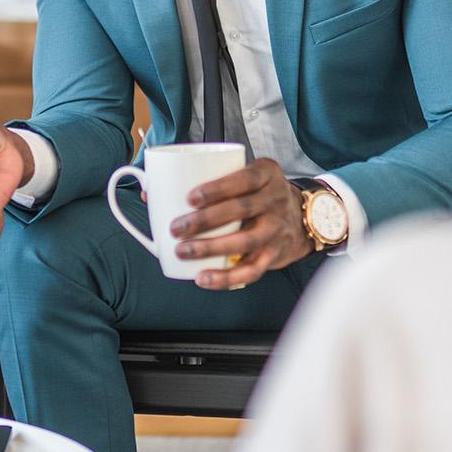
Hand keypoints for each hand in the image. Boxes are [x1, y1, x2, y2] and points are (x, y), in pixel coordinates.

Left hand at [165, 158, 312, 290]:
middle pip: (240, 210)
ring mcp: (276, 229)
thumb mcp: (242, 176)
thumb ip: (203, 178)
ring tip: (182, 252)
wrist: (301, 217)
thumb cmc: (257, 194)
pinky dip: (226, 278)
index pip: (243, 178)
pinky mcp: (274, 255)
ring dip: (211, 248)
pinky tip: (203, 278)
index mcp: (266, 174)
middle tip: (176, 228)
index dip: (217, 188)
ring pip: (245, 241)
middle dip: (205, 221)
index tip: (189, 198)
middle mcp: (275, 200)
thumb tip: (149, 192)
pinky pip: (251, 271)